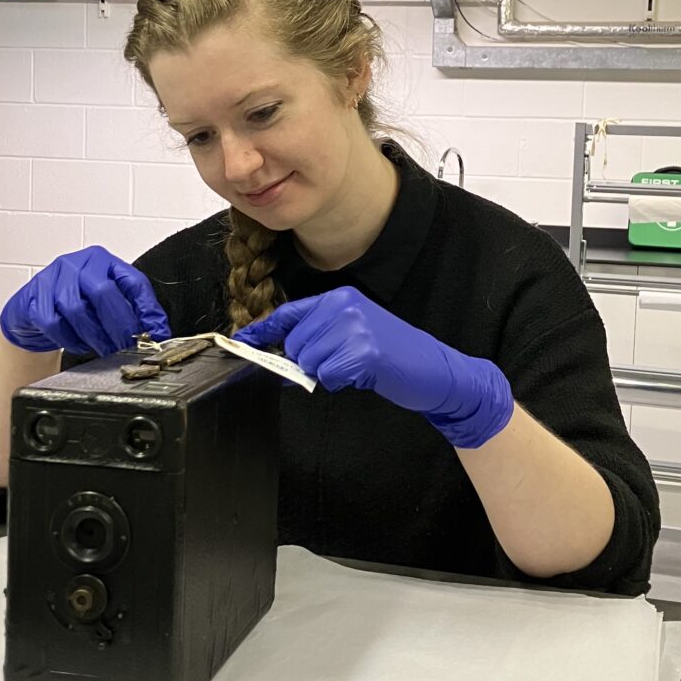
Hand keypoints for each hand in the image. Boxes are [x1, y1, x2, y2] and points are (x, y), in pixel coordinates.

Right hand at [0, 245, 171, 355]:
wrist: (33, 310)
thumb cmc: (74, 304)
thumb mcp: (105, 303)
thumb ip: (131, 312)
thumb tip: (157, 333)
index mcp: (103, 261)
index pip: (133, 281)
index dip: (148, 309)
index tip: (156, 333)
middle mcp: (78, 264)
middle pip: (103, 292)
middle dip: (120, 326)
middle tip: (128, 347)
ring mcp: (53, 278)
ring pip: (77, 309)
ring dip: (95, 336)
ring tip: (105, 349)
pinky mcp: (33, 297)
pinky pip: (53, 323)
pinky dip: (70, 340)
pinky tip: (79, 344)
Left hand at [233, 286, 513, 448]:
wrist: (437, 372)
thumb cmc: (393, 357)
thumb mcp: (355, 334)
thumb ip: (320, 336)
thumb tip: (279, 354)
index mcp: (339, 298)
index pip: (289, 313)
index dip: (263, 330)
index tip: (242, 342)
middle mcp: (344, 305)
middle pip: (295, 342)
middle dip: (308, 361)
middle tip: (342, 365)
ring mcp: (354, 326)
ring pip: (308, 360)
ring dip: (326, 373)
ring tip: (356, 368)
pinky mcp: (363, 351)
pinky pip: (328, 375)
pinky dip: (341, 382)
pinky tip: (363, 375)